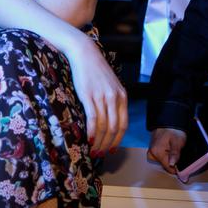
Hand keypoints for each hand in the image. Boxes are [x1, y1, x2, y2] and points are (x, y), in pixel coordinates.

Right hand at [65, 38, 127, 156]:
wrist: (84, 52)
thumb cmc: (94, 69)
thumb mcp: (109, 84)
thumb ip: (111, 100)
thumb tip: (108, 119)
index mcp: (122, 96)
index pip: (123, 124)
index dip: (117, 140)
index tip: (111, 150)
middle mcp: (115, 98)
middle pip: (114, 128)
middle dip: (108, 145)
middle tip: (100, 154)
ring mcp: (102, 97)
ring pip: (104, 126)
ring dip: (99, 142)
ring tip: (92, 150)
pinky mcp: (89, 95)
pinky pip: (93, 118)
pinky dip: (91, 131)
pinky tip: (88, 139)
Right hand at [147, 127, 186, 174]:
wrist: (167, 122)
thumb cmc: (173, 131)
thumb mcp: (177, 142)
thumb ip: (175, 154)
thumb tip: (172, 164)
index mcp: (157, 152)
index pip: (167, 168)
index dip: (176, 169)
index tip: (183, 169)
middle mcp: (152, 153)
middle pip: (164, 165)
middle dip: (172, 163)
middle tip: (179, 155)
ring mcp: (151, 151)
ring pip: (162, 161)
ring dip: (168, 159)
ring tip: (174, 151)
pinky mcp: (153, 148)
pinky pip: (159, 157)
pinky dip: (164, 156)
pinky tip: (168, 150)